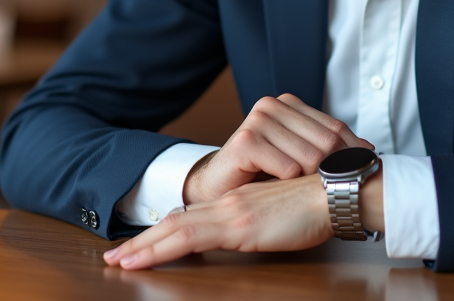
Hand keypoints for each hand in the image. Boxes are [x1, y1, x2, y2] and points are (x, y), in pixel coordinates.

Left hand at [103, 174, 330, 269]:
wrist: (338, 191)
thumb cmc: (323, 205)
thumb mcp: (287, 217)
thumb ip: (266, 225)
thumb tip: (257, 237)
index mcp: (240, 203)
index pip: (194, 219)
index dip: (167, 232)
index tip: (144, 245)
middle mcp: (230, 204)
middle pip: (177, 223)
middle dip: (145, 241)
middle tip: (116, 256)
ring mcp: (231, 212)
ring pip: (175, 230)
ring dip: (144, 246)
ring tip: (119, 261)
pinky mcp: (238, 225)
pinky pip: (189, 238)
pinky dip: (160, 249)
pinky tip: (144, 259)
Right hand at [183, 93, 372, 204]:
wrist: (219, 187)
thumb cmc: (261, 173)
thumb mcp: (299, 156)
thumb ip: (328, 147)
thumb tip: (369, 149)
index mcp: (288, 104)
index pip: (336, 128)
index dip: (353, 153)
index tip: (364, 171)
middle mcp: (272, 106)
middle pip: (327, 142)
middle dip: (335, 169)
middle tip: (333, 189)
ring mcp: (257, 121)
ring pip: (311, 158)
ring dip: (310, 181)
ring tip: (301, 191)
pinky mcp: (246, 142)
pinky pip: (288, 168)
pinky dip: (290, 184)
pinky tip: (280, 189)